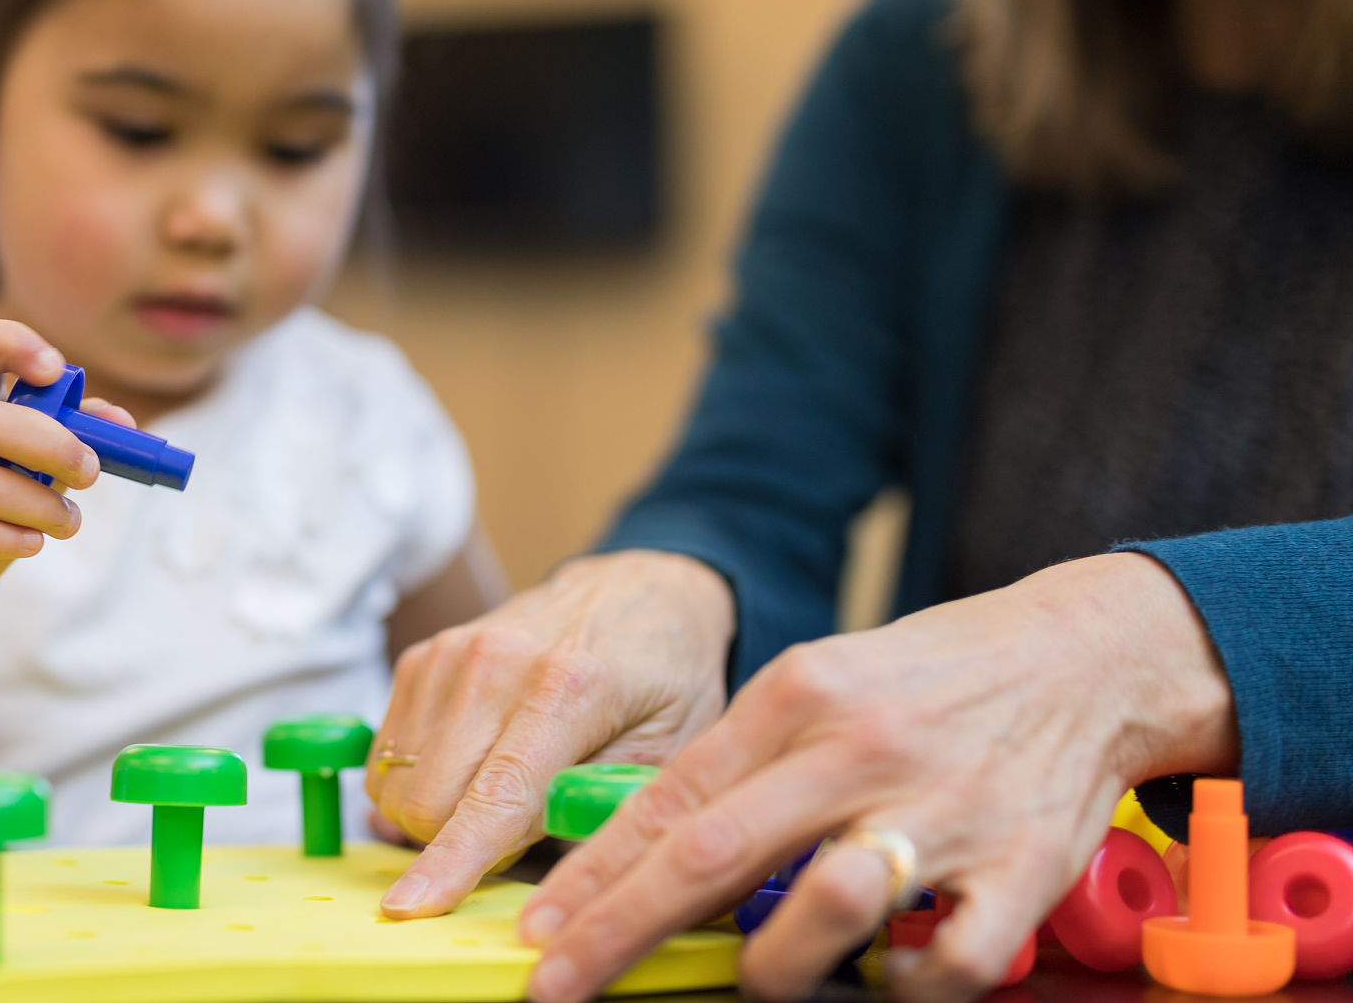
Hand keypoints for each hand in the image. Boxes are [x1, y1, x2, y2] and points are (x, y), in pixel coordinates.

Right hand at [0, 319, 132, 632]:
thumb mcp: (40, 470)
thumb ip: (77, 437)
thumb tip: (122, 422)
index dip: (11, 345)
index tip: (55, 369)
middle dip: (51, 445)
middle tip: (90, 472)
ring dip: (39, 506)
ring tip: (68, 523)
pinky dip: (4, 540)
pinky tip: (30, 544)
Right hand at [367, 550, 735, 917]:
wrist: (635, 592)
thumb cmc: (664, 680)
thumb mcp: (675, 754)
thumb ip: (607, 813)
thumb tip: (545, 877)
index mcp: (570, 687)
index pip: (496, 795)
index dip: (453, 859)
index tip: (410, 906)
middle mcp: (496, 661)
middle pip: (428, 801)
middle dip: (462, 843)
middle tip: (525, 828)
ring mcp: (450, 653)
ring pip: (397, 783)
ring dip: (439, 813)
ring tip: (505, 789)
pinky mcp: (421, 657)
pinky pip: (387, 756)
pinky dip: (420, 779)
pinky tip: (473, 762)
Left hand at [517, 552, 1237, 1002]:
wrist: (1084, 656)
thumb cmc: (930, 681)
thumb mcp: (819, 686)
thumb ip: (742, 763)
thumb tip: (648, 848)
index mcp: (798, 697)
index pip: (670, 801)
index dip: (595, 876)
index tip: (541, 931)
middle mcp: (859, 750)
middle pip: (714, 856)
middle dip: (621, 932)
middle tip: (561, 984)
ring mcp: (941, 811)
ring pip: (825, 910)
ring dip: (769, 968)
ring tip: (756, 980)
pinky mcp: (1021, 868)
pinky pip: (949, 960)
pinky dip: (908, 986)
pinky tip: (889, 977)